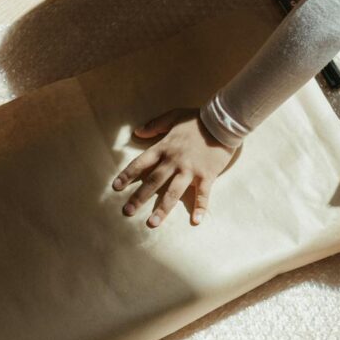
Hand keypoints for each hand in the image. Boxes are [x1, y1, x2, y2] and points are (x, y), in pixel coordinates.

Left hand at [112, 108, 234, 227]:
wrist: (223, 122)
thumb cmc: (197, 119)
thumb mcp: (173, 116)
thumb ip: (154, 125)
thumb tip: (137, 132)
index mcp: (164, 147)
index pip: (141, 163)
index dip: (127, 175)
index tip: (116, 187)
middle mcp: (174, 161)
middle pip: (153, 181)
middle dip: (139, 197)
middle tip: (128, 211)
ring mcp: (191, 170)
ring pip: (173, 192)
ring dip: (162, 209)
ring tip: (152, 223)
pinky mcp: (207, 175)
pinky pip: (202, 194)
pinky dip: (200, 208)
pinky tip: (195, 221)